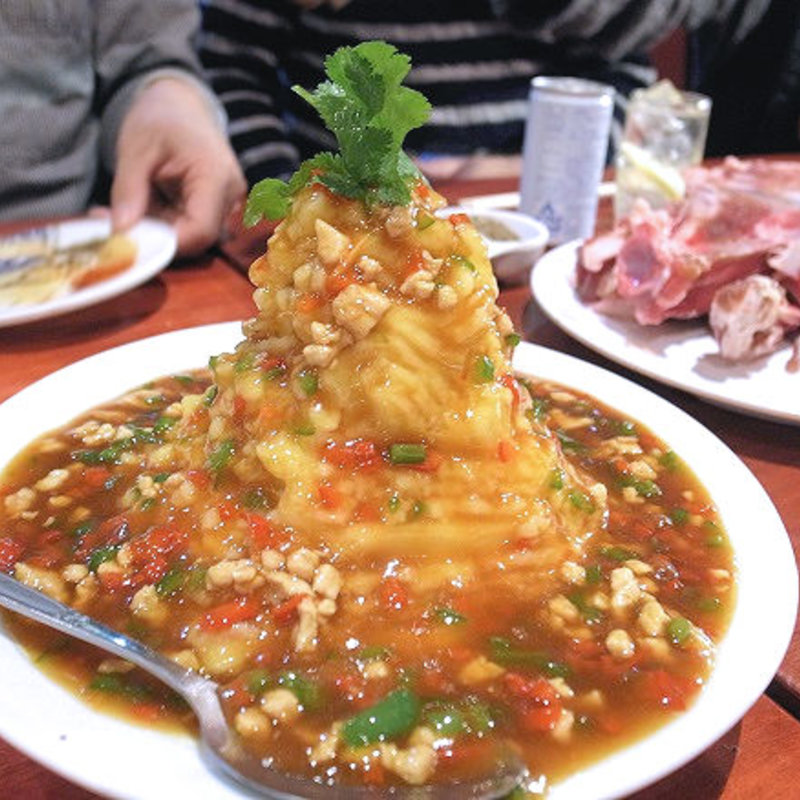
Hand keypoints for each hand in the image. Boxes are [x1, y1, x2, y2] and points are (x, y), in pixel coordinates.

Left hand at [111, 77, 245, 256]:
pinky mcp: (216, 208)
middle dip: (156, 237)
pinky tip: (141, 206)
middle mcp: (230, 195)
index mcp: (215, 176)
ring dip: (156, 229)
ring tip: (125, 207)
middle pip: (197, 238)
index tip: (130, 239)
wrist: (181, 104)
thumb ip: (129, 192)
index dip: (167, 243)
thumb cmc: (161, 117)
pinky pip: (188, 227)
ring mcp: (226, 203)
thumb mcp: (136, 150)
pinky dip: (162, 223)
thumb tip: (121, 231)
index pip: (200, 230)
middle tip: (115, 223)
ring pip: (190, 236)